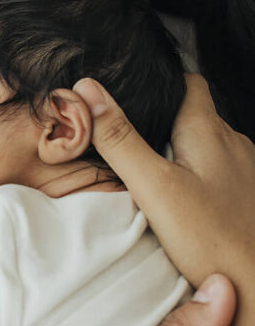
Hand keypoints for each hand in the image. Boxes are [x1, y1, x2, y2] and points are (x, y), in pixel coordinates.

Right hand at [73, 73, 254, 291]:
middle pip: (195, 114)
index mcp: (209, 131)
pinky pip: (217, 176)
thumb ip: (119, 139)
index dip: (160, 82)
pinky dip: (196, 179)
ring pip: (206, 147)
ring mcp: (245, 174)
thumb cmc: (213, 244)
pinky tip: (179, 204)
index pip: (189, 81)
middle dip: (162, 120)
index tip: (131, 94)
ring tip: (149, 171)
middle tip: (126, 137)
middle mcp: (234, 145)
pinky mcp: (246, 201)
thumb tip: (87, 91)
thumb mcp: (153, 187)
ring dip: (180, 152)